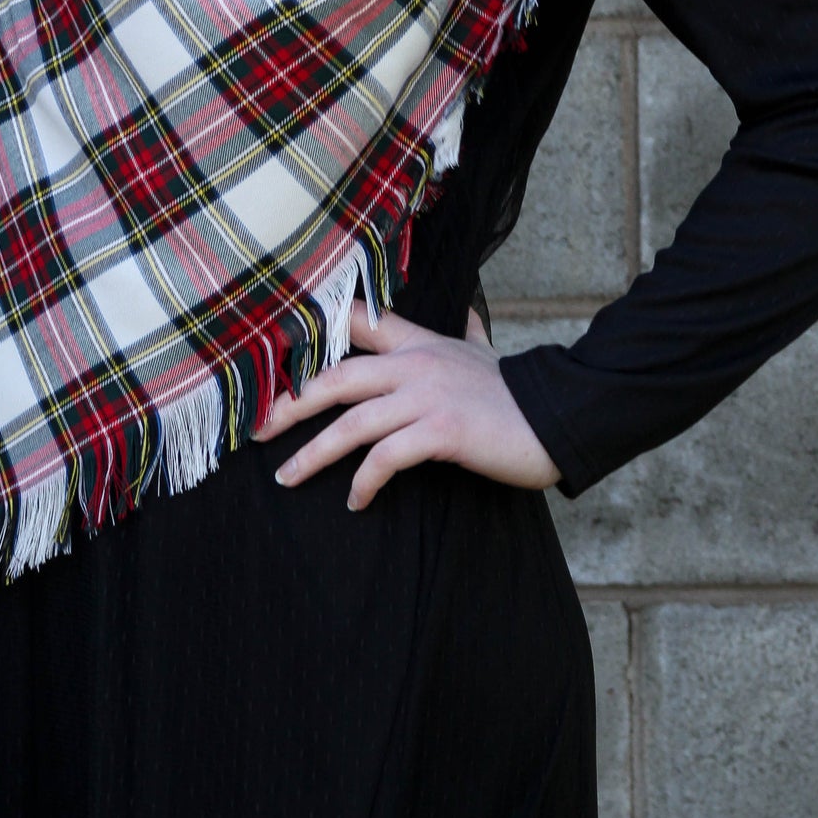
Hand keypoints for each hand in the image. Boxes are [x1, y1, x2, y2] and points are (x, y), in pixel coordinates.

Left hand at [255, 300, 561, 508]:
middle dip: (291, 403)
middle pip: (336, 376)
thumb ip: (469, 333)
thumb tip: (471, 315)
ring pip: (352, 421)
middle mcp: (415, 363)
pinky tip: (357, 503)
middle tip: (258, 429)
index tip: (272, 357)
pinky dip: (365, 482)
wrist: (558, 414)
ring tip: (288, 477)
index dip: (312, 334)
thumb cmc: (517, 392)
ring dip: (314, 453)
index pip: (358, 323)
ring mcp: (427, 396)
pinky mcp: (441, 431)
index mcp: (419, 343)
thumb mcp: (486, 352)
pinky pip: (387, 458)